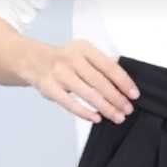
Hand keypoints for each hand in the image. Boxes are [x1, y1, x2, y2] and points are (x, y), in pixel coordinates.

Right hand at [22, 39, 140, 123]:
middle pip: (100, 82)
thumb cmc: (64, 60)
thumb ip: (100, 65)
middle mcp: (71, 59)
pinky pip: (71, 103)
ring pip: (88, 94)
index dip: (123, 82)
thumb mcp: (82, 54)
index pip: (108, 66)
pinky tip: (97, 118)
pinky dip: (85, 112)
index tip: (134, 94)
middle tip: (128, 109)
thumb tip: (124, 83)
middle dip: (117, 98)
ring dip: (105, 107)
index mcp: (83, 49)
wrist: (33, 60)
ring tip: (117, 117)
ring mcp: (60, 73)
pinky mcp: (50, 88)